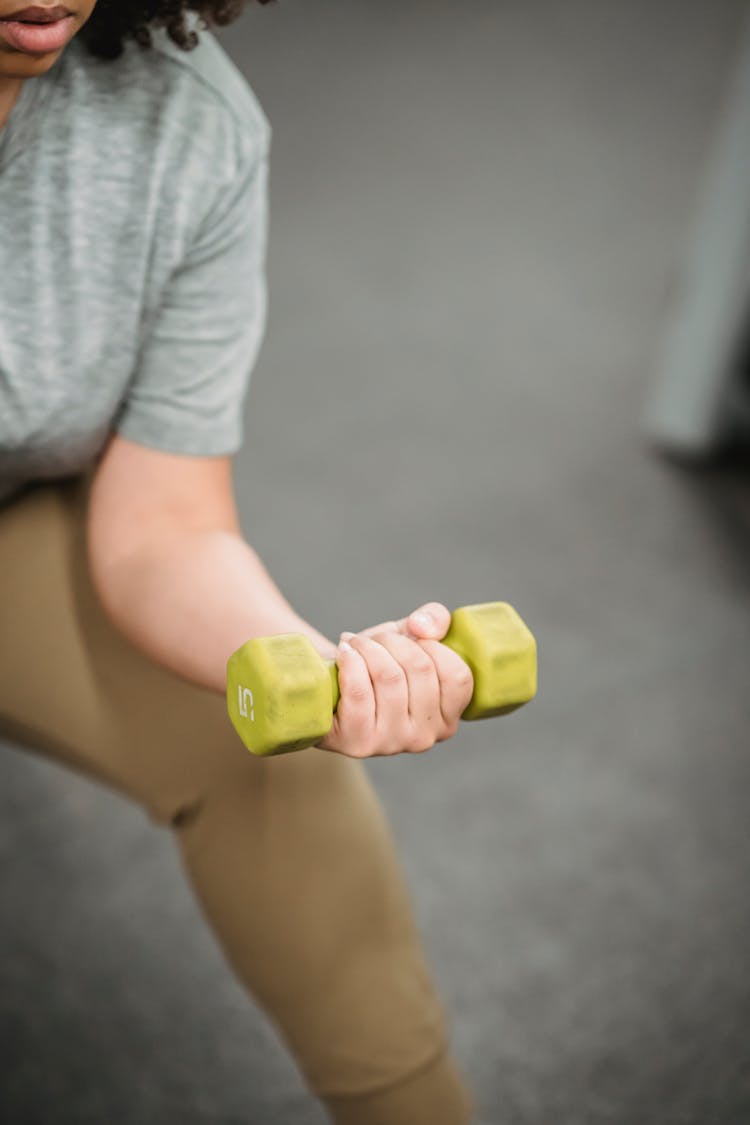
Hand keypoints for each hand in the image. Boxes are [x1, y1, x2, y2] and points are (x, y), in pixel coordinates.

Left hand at [318, 602, 473, 757]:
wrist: (328, 687)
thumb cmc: (376, 662)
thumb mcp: (411, 636)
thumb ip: (434, 620)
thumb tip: (421, 627)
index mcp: (447, 717)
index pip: (457, 676)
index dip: (432, 645)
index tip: (410, 638)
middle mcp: (425, 737)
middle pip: (420, 670)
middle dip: (392, 641)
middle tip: (374, 640)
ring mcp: (392, 743)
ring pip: (389, 677)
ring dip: (367, 647)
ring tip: (354, 645)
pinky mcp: (357, 743)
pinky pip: (359, 693)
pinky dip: (349, 662)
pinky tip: (343, 653)